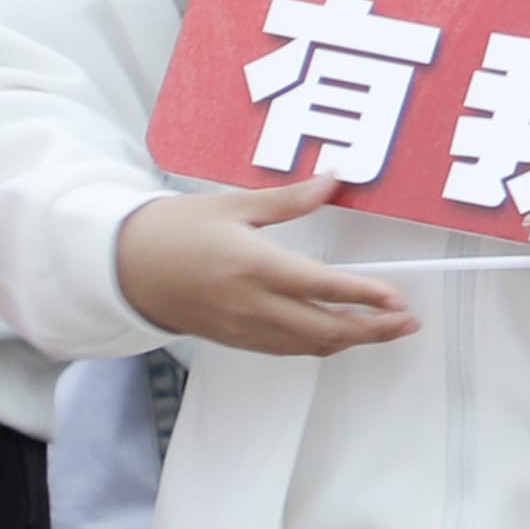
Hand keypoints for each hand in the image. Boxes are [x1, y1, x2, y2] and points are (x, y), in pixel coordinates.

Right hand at [114, 177, 420, 357]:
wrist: (122, 266)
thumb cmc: (174, 231)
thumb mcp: (233, 205)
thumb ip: (289, 200)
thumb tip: (333, 180)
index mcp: (252, 266)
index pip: (321, 287)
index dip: (364, 295)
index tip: (397, 297)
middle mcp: (249, 304)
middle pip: (322, 328)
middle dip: (371, 329)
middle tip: (406, 321)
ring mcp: (241, 327)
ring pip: (306, 345)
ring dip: (349, 340)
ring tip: (383, 330)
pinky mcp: (233, 339)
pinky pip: (284, 349)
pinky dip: (317, 345)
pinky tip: (337, 334)